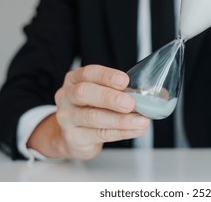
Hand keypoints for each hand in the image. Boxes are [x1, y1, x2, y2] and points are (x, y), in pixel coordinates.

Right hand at [28, 65, 149, 159]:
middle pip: (84, 93)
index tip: (125, 81)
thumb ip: (117, 91)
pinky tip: (136, 130)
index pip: (88, 73)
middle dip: (109, 97)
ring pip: (93, 117)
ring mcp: (67, 118)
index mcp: (75, 79)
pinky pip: (101, 134)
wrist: (74, 136)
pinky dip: (122, 132)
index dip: (107, 76)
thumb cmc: (92, 108)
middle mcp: (66, 96)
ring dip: (121, 120)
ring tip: (141, 121)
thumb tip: (144, 95)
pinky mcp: (74, 138)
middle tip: (130, 103)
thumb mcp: (100, 93)